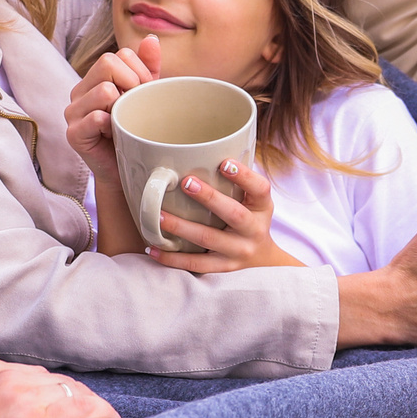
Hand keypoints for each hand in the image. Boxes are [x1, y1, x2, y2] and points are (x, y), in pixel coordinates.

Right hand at [63, 35, 162, 179]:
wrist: (128, 172)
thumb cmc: (136, 132)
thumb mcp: (146, 95)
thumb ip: (147, 67)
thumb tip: (151, 40)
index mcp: (95, 79)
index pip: (119, 55)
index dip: (140, 72)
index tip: (145, 94)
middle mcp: (80, 91)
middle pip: (109, 63)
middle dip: (133, 83)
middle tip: (137, 106)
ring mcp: (73, 112)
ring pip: (104, 89)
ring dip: (123, 107)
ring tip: (124, 122)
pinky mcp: (73, 134)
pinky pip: (96, 117)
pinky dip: (112, 125)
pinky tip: (115, 135)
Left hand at [148, 158, 303, 272]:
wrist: (263, 264)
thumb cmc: (250, 220)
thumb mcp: (254, 201)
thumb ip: (235, 181)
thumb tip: (197, 149)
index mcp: (262, 208)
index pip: (259, 188)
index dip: (244, 176)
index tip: (224, 162)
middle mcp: (254, 230)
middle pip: (233, 213)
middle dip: (209, 198)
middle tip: (186, 182)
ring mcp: (238, 252)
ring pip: (208, 239)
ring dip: (182, 227)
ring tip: (159, 216)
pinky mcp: (223, 268)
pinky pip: (196, 264)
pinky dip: (172, 257)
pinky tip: (153, 247)